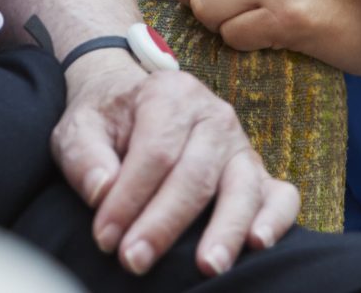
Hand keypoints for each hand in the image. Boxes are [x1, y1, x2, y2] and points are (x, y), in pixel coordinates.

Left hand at [50, 51, 301, 278]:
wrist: (131, 101)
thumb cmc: (106, 121)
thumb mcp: (79, 128)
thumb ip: (85, 157)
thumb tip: (103, 191)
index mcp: (169, 94)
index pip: (155, 153)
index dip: (129, 199)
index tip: (105, 238)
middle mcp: (213, 115)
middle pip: (195, 174)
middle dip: (164, 224)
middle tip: (135, 261)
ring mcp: (240, 144)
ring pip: (242, 186)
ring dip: (226, 229)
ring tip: (209, 266)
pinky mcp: (256, 171)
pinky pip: (281, 194)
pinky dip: (276, 219)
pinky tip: (258, 243)